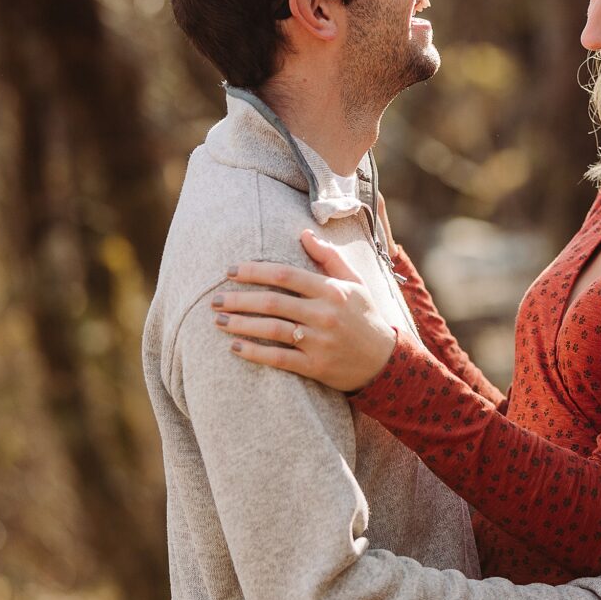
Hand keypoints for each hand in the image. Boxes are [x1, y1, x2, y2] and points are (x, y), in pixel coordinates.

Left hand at [214, 231, 395, 391]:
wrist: (386, 363)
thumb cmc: (365, 318)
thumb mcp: (354, 283)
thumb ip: (329, 258)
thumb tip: (303, 233)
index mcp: (331, 291)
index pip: (285, 275)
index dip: (254, 272)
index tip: (230, 272)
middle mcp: (324, 315)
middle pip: (273, 302)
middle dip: (239, 300)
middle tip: (214, 299)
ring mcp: (319, 342)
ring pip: (272, 329)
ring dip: (241, 325)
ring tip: (218, 321)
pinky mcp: (316, 367)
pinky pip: (279, 359)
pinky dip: (255, 353)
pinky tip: (235, 347)